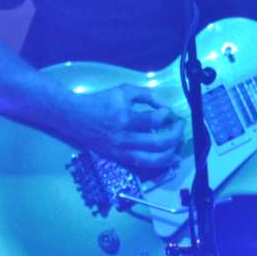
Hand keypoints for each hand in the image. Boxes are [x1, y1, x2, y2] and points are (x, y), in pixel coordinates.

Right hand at [66, 83, 184, 175]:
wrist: (76, 117)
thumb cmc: (101, 101)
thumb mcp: (124, 90)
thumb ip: (147, 95)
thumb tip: (166, 106)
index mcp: (125, 118)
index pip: (154, 121)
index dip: (167, 115)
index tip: (168, 112)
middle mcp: (125, 138)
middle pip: (159, 142)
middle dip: (175, 135)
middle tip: (180, 126)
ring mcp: (122, 151)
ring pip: (154, 159)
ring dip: (171, 153)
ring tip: (179, 146)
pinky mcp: (119, 159)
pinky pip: (143, 165)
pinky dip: (159, 163)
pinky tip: (169, 159)